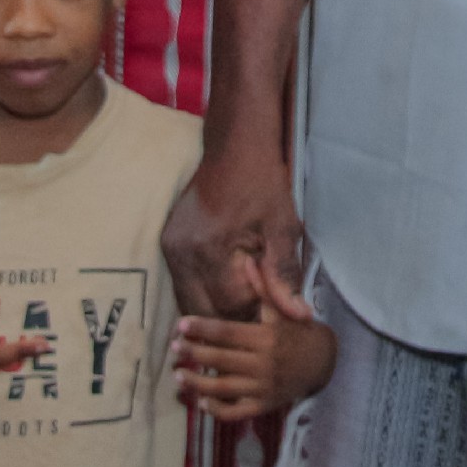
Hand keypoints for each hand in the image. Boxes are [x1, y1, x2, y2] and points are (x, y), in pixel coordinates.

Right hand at [162, 146, 309, 320]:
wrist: (234, 147)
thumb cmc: (264, 184)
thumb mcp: (282, 227)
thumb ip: (285, 274)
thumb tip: (299, 316)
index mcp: (210, 250)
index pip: (230, 307)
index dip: (255, 315)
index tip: (275, 313)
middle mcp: (181, 255)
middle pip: (204, 312)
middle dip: (233, 319)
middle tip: (260, 313)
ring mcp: (169, 250)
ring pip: (189, 303)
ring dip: (215, 309)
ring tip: (245, 302)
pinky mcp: (167, 245)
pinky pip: (183, 285)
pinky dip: (203, 293)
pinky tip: (225, 288)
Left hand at [171, 255, 334, 422]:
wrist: (324, 363)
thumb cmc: (297, 333)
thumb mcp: (281, 310)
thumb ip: (262, 288)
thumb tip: (247, 261)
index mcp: (267, 337)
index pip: (227, 332)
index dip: (202, 328)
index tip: (181, 325)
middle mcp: (264, 363)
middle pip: (220, 359)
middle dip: (194, 353)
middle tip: (172, 347)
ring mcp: (263, 387)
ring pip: (222, 388)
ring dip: (196, 383)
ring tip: (177, 375)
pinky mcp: (263, 406)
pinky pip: (235, 412)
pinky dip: (216, 409)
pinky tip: (200, 402)